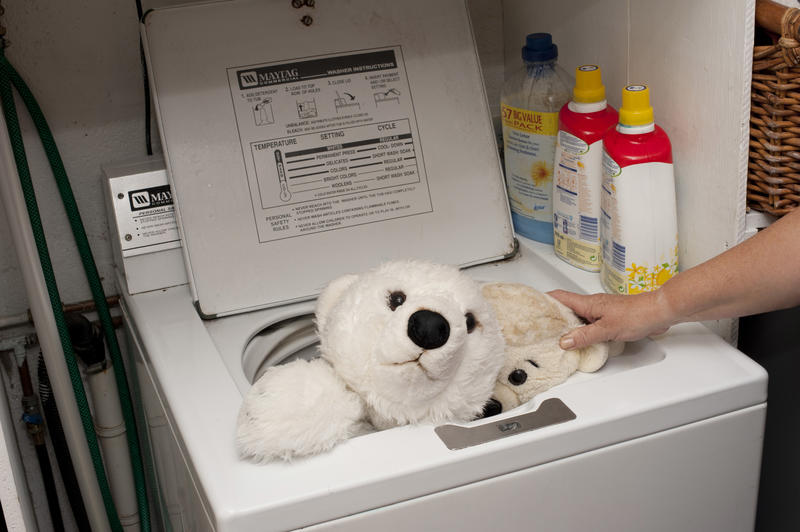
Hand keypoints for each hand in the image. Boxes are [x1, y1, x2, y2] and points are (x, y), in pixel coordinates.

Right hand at [547, 289, 675, 349]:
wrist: (660, 312)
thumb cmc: (637, 314)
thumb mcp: (607, 329)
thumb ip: (584, 336)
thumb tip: (564, 341)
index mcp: (588, 303)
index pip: (559, 297)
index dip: (544, 299)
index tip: (531, 305)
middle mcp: (592, 306)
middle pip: (566, 307)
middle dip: (552, 315)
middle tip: (539, 326)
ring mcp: (601, 312)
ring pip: (578, 317)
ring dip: (567, 325)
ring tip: (556, 337)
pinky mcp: (610, 320)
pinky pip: (590, 324)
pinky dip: (581, 331)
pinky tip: (581, 341)